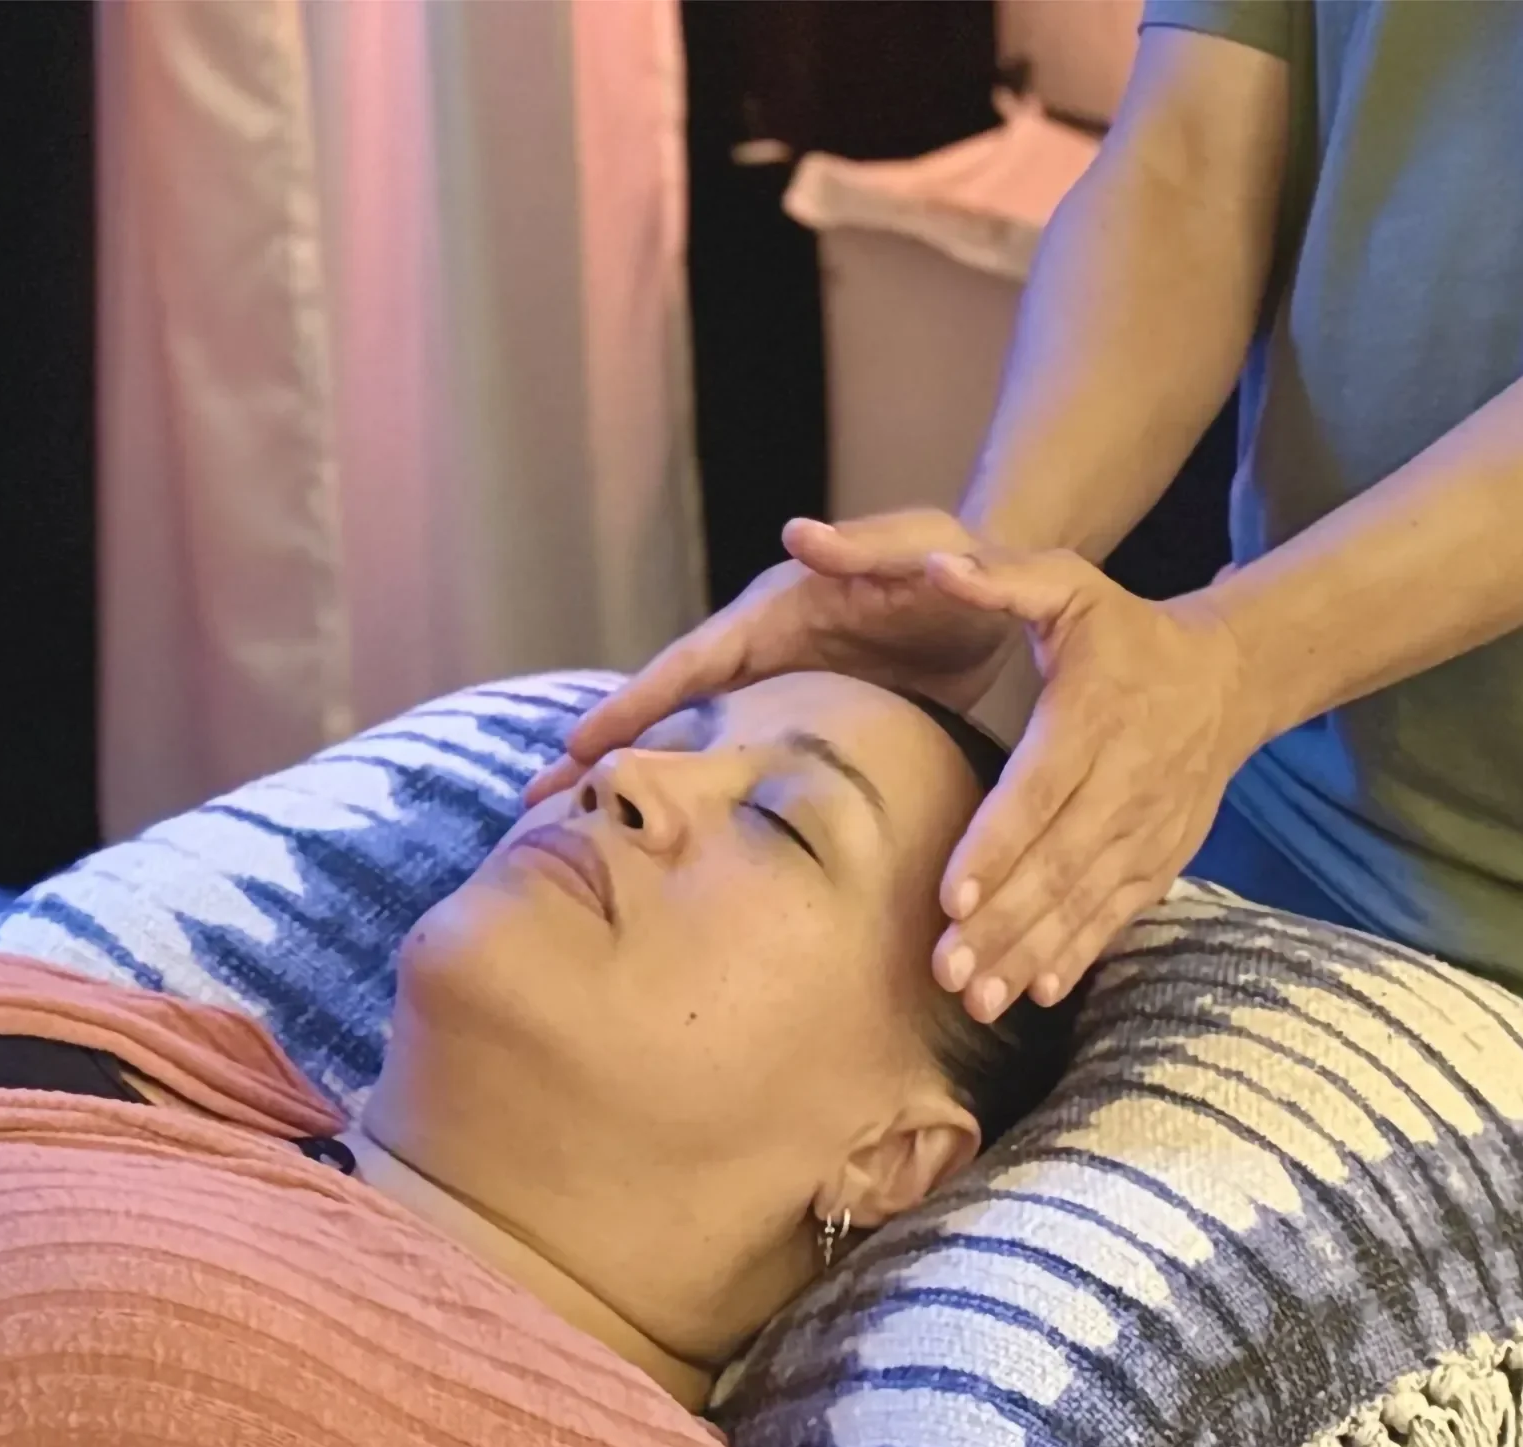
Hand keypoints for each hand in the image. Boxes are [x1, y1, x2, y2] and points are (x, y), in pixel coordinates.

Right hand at [525, 510, 1015, 803]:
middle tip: (533, 807)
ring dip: (635, 776)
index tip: (574, 750)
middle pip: (664, 710)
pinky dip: (699, 790)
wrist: (989, 589)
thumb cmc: (951, 559)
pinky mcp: (805, 722)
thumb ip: (863, 546)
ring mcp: (775, 691)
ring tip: (572, 829)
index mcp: (771, 619)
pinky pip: (739, 760)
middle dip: (599, 753)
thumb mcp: (915, 544)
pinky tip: (677, 835)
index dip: (629, 707)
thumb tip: (793, 535)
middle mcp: (757, 656)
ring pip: (692, 740)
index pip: (685, 668)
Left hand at [922, 548, 1259, 1020]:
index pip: (1041, 789)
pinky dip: (1079, 952)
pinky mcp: (1162, 858)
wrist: (1226, 679)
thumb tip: (940, 565)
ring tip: (976, 996)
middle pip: (1058, 861)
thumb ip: (1003, 576)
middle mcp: (1127, 780)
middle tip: (944, 968)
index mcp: (1095, 716)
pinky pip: (1118, 913)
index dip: (998, 844)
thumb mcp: (1070, 583)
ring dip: (1030, 951)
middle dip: (1001, 921)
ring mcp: (1150, 828)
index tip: (951, 893)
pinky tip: (1037, 989)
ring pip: (1085, 900)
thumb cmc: (1124, 631)